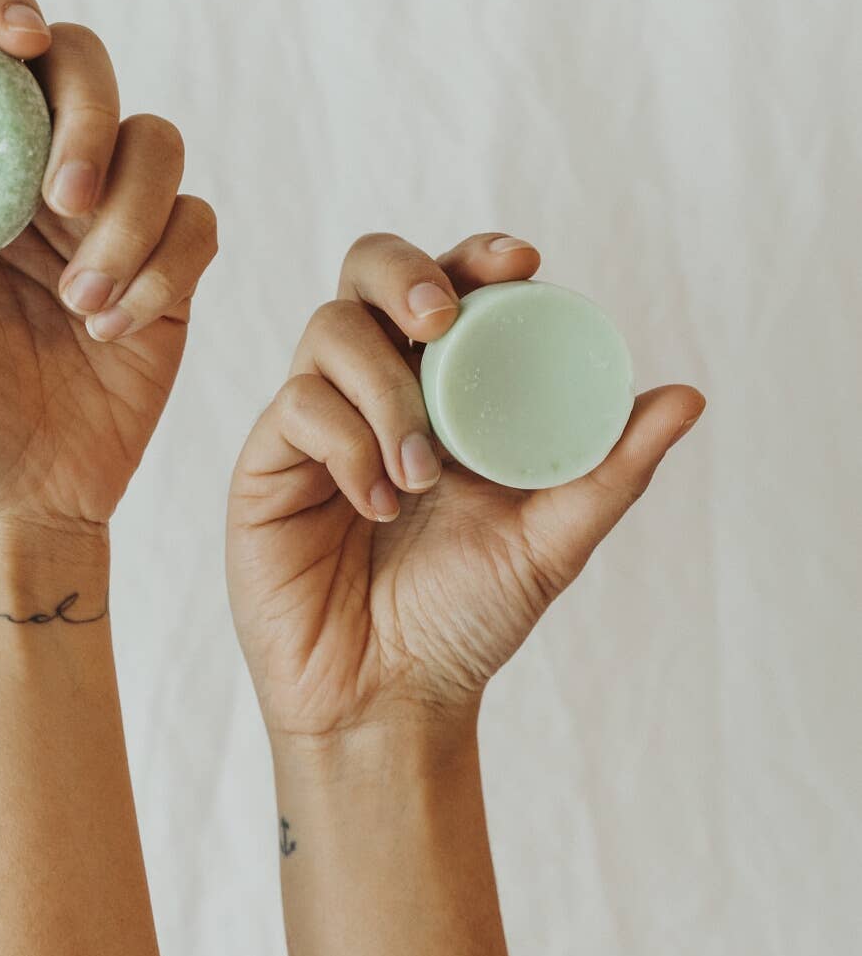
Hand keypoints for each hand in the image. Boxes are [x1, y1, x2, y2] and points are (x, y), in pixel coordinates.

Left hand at [0, 0, 217, 535]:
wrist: (6, 509)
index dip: (6, 16)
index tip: (15, 40)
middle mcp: (34, 179)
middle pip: (89, 72)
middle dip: (88, 116)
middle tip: (59, 199)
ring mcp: (108, 221)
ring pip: (157, 144)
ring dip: (129, 215)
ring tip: (81, 303)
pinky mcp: (169, 271)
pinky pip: (197, 222)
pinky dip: (164, 265)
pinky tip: (113, 328)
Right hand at [226, 230, 704, 741]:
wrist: (388, 699)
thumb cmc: (466, 619)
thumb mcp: (552, 541)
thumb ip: (610, 470)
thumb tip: (687, 396)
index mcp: (449, 389)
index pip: (455, 288)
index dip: (479, 257)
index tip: (522, 262)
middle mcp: (378, 387)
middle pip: (368, 269)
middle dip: (405, 271)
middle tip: (441, 319)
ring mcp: (318, 418)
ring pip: (330, 329)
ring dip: (385, 389)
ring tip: (421, 473)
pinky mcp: (268, 458)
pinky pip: (299, 404)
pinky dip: (347, 444)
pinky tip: (376, 505)